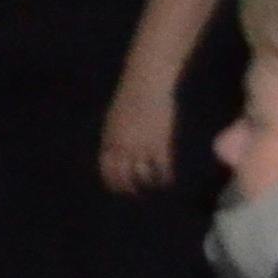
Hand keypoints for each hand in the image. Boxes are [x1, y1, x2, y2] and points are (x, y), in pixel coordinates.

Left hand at [98, 72, 180, 194]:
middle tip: (137, 194)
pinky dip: (166, 177)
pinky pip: (163, 169)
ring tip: (154, 187)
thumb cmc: (131, 95)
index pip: (107, 170)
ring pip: (144, 176)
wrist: (147, 83)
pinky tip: (169, 180)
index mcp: (109, 141)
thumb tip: (114, 151)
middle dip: (130, 188)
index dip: (113, 182)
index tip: (118, 189)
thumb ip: (114, 136)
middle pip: (124, 177)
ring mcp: (142, 148)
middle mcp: (123, 148)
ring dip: (148, 183)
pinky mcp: (161, 145)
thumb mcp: (114, 117)